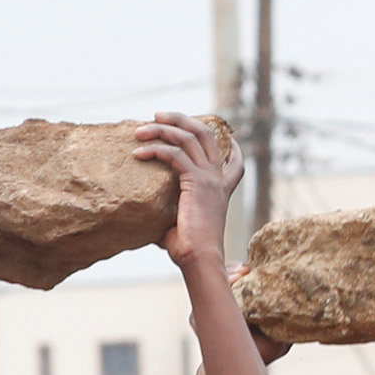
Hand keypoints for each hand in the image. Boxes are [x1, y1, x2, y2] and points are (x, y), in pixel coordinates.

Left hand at [145, 115, 242, 268]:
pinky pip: (174, 154)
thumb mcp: (179, 223)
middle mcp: (218, 179)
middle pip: (206, 134)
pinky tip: (138, 154)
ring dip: (162, 129)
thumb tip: (144, 216)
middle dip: (181, 119)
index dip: (232, 146)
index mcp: (221, 190)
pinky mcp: (196, 181)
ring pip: (188, 137)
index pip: (235, 162)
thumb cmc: (189, 251)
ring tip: (141, 129)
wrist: (200, 259)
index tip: (225, 136)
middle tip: (158, 115)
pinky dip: (154, 150)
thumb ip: (168, 211)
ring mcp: (209, 178)